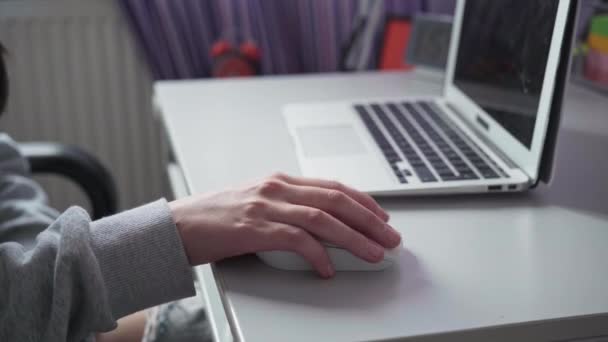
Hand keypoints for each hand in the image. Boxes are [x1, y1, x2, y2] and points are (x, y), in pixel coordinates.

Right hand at [169, 173, 401, 277]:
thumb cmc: (214, 217)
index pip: (333, 186)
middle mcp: (277, 188)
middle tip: (390, 236)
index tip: (382, 216)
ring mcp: (266, 206)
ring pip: (323, 218)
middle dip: (370, 219)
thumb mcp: (256, 203)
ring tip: (374, 253)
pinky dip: (318, 255)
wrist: (176, 225)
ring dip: (354, 237)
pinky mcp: (254, 228)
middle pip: (336, 199)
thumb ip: (286, 207)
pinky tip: (328, 268)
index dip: (363, 201)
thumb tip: (321, 226)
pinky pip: (296, 239)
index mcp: (279, 181)